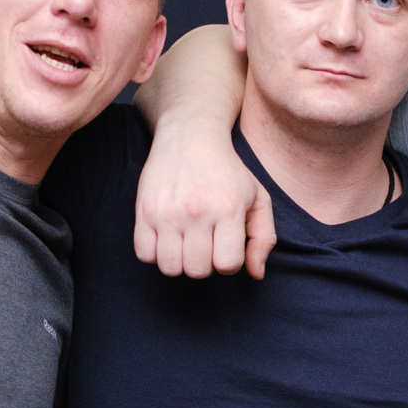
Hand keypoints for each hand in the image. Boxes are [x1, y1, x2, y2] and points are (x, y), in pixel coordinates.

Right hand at [133, 125, 275, 278]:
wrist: (189, 134)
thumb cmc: (227, 170)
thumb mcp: (257, 197)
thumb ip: (264, 237)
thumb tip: (256, 273)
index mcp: (228, 208)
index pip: (227, 265)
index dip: (228, 262)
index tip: (225, 245)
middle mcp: (197, 211)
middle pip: (197, 270)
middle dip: (204, 263)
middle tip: (205, 242)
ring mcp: (167, 212)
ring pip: (170, 267)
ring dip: (179, 261)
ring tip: (185, 241)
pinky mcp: (144, 210)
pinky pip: (144, 255)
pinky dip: (154, 253)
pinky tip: (166, 237)